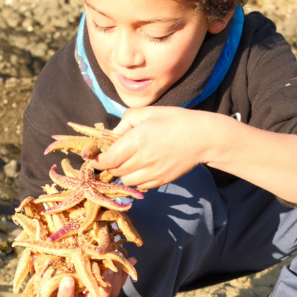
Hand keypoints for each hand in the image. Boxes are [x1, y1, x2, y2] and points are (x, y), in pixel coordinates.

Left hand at [93, 106, 211, 189]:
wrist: (203, 138)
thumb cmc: (176, 120)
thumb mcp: (149, 112)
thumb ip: (126, 121)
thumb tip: (114, 134)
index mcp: (136, 140)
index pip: (108, 158)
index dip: (97, 160)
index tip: (93, 158)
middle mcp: (142, 159)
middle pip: (115, 170)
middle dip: (109, 165)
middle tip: (110, 157)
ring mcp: (152, 172)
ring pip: (126, 180)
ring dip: (122, 172)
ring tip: (127, 162)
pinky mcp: (161, 180)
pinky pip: (140, 185)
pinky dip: (135, 179)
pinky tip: (140, 168)